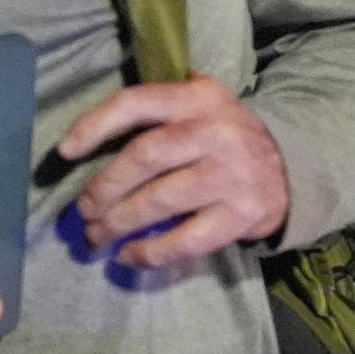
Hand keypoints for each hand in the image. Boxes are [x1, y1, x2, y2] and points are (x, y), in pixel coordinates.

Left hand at [58, 75, 288, 266]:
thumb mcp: (197, 105)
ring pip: (161, 200)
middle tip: (83, 210)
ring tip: (96, 236)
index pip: (136, 103)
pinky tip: (128, 255)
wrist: (290, 167)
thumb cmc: (220, 138)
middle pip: (145, 157)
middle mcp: (215, 131)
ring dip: (118, 223)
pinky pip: (187, 239)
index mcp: (196, 97)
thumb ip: (154, 110)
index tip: (64, 152)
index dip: (94, 125)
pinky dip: (151, 252)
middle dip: (104, 187)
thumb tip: (78, 140)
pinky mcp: (242, 214)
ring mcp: (232, 174)